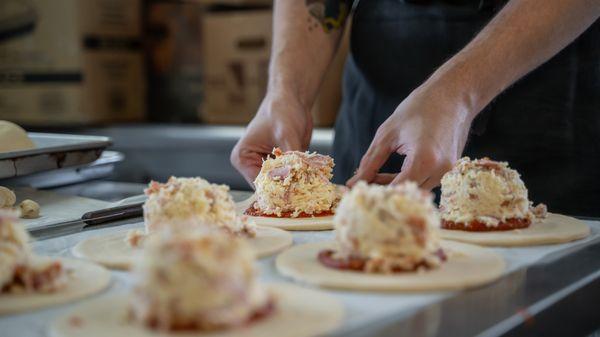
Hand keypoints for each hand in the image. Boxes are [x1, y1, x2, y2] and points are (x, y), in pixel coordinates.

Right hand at [231, 92, 312, 186]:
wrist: (293, 99)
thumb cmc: (282, 111)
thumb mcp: (286, 135)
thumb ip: (291, 158)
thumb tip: (298, 178)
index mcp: (243, 159)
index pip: (258, 184)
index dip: (276, 191)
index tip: (294, 194)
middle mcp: (252, 165)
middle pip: (269, 187)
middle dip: (286, 189)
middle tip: (304, 191)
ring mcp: (268, 166)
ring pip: (281, 184)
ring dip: (294, 185)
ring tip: (309, 185)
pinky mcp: (282, 165)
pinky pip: (291, 177)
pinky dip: (300, 178)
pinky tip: (311, 178)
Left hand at [347, 85, 474, 189]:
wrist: (453, 95)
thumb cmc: (420, 108)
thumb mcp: (387, 134)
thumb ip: (370, 162)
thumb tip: (353, 183)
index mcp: (425, 160)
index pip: (396, 189)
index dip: (374, 193)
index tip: (355, 192)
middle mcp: (440, 171)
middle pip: (406, 194)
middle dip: (382, 191)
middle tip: (362, 183)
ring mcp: (448, 172)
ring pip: (415, 191)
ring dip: (394, 186)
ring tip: (375, 175)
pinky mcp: (449, 171)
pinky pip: (424, 183)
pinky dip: (407, 181)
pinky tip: (391, 173)